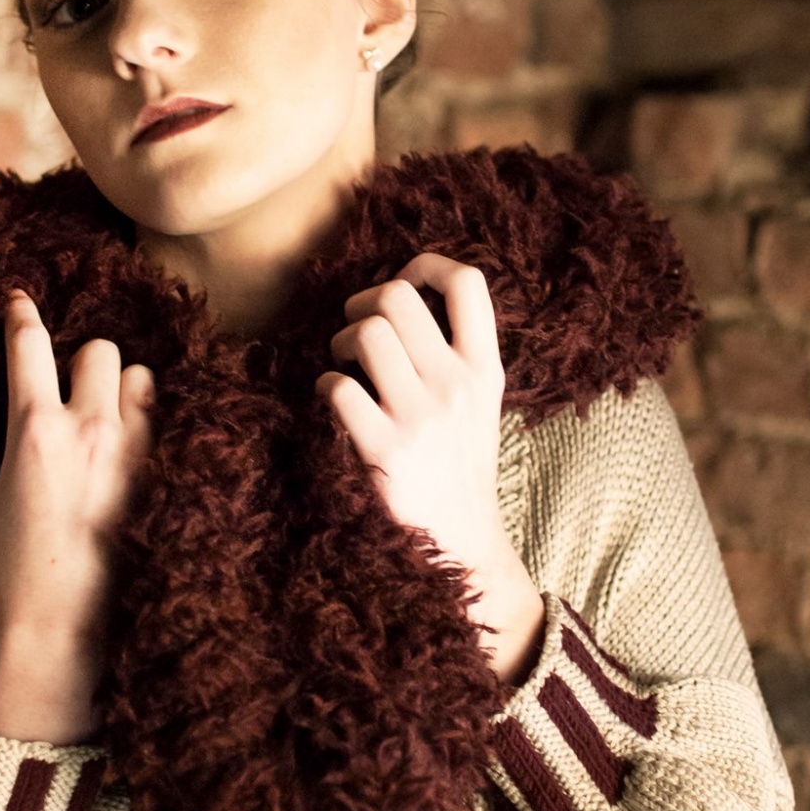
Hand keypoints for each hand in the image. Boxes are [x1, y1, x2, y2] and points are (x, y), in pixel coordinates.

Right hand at [0, 289, 155, 741]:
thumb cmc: (10, 568)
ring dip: (121, 385)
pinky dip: (147, 420)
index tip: (19, 300)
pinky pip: (163, 419)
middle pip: (99, 348)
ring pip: (140, 377)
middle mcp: (89, 429)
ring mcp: (133, 452)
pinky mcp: (160, 476)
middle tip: (69, 384)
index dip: (22, 314)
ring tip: (106, 412)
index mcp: (33, 429)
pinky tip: (133, 441)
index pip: (31, 345)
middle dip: (82, 358)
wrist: (64, 621)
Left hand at [315, 251, 544, 685]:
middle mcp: (457, 385)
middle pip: (398, 295)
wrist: (462, 546)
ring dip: (339, 343)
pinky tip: (334, 406)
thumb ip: (454, 355)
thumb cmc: (458, 469)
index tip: (407, 280)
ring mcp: (422, 417)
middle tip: (357, 333)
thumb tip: (402, 298)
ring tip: (342, 368)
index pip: (468, 282)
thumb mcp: (478, 405)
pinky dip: (324, 389)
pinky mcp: (385, 451)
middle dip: (364, 304)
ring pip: (365, 333)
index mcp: (485, 369)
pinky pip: (337, 387)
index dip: (427, 263)